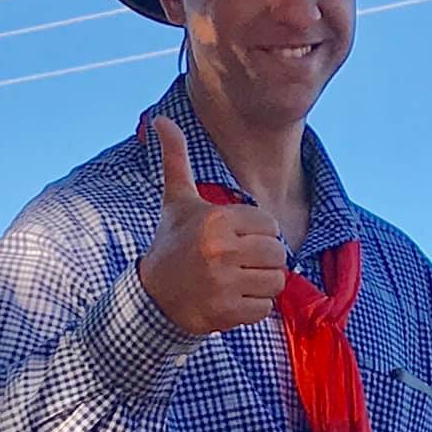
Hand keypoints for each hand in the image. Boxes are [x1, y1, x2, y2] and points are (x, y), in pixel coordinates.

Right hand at [136, 115, 288, 335]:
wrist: (153, 296)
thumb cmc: (172, 244)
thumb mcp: (176, 201)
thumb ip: (176, 159)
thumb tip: (161, 119)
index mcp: (215, 220)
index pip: (270, 225)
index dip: (259, 233)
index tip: (236, 240)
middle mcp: (220, 251)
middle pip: (278, 254)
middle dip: (264, 260)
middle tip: (240, 263)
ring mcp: (223, 284)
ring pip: (276, 281)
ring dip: (261, 284)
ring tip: (238, 280)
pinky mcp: (226, 312)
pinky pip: (265, 308)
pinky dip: (253, 307)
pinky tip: (232, 299)